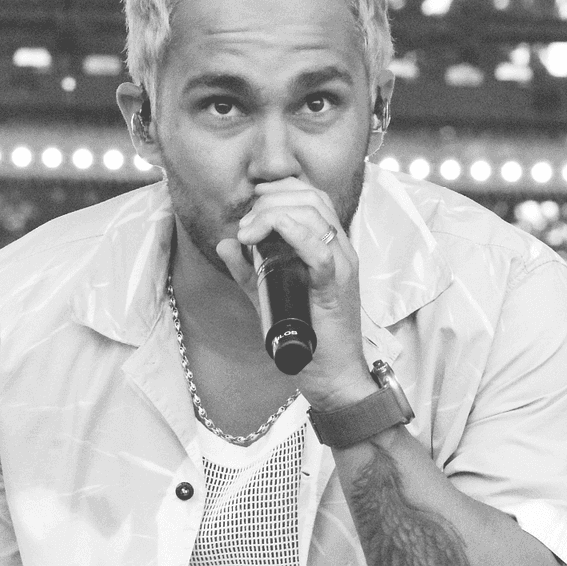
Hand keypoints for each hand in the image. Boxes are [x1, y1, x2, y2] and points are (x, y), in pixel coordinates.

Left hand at [214, 178, 375, 409]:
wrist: (333, 375)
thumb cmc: (307, 337)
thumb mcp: (268, 295)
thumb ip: (247, 269)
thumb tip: (224, 244)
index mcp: (330, 246)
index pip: (311, 197)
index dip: (279, 190)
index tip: (251, 205)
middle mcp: (341, 250)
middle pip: (311, 198)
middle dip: (270, 201)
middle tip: (245, 225)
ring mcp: (342, 266)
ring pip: (315, 215)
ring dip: (274, 214)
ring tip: (248, 233)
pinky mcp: (337, 287)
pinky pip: (320, 250)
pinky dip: (294, 233)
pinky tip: (271, 232)